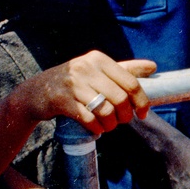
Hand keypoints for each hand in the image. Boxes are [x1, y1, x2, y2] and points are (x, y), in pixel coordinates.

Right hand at [17, 50, 154, 135]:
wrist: (35, 92)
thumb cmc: (74, 82)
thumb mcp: (97, 70)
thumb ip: (125, 69)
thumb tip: (153, 67)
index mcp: (99, 59)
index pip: (131, 82)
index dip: (141, 101)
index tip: (143, 113)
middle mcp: (86, 68)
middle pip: (120, 98)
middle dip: (125, 115)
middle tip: (122, 121)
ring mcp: (72, 84)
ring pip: (106, 110)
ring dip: (112, 124)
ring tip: (109, 126)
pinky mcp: (61, 100)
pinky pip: (89, 119)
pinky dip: (97, 128)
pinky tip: (97, 129)